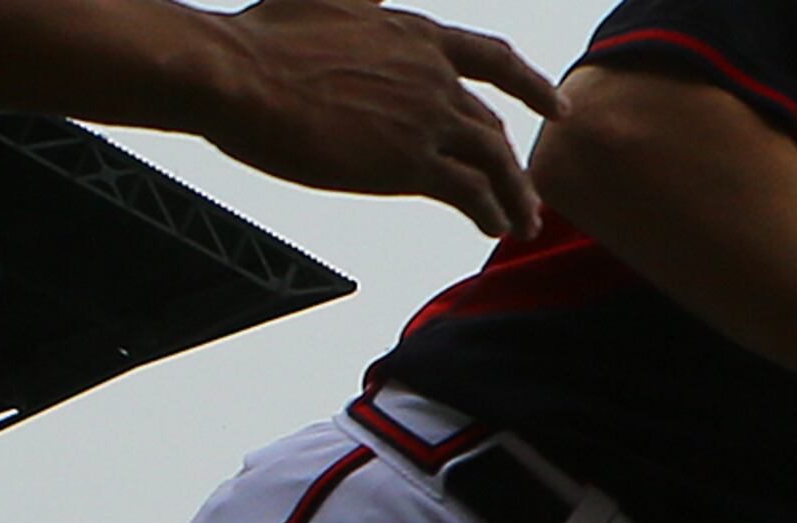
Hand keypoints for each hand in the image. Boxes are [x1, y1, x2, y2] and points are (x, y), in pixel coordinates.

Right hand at [201, 0, 561, 237]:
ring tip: (524, 222)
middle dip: (512, 162)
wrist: (240, 75)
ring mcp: (425, 120)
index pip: (493, 58)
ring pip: (494, 162)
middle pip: (491, 123)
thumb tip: (369, 0)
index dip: (530, 84)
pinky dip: (489, 212)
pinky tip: (494, 227)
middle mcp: (433, 76)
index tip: (556, 107)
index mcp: (418, 36)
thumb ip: (363, 3)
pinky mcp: (408, 164)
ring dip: (514, 195)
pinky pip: (469, 193)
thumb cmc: (265, 37)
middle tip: (527, 192)